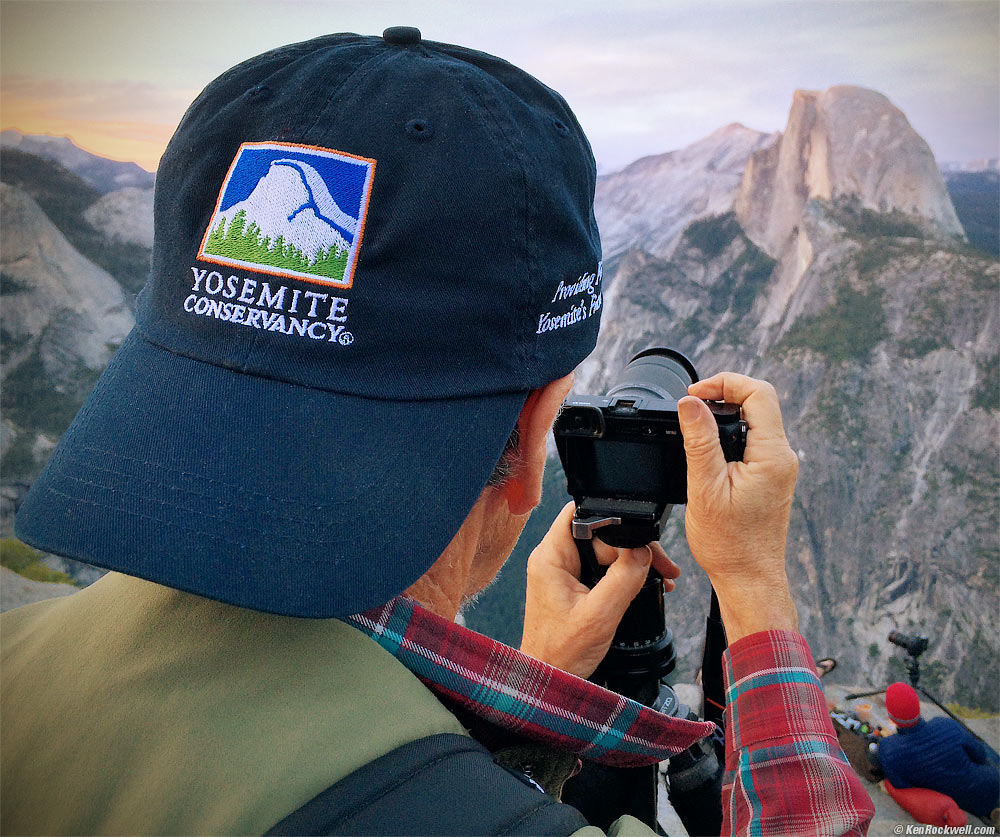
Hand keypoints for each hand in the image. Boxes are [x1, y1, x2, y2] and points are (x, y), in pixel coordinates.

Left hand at [520, 501, 679, 677]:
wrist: (551, 680)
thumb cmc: (562, 653)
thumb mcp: (600, 614)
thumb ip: (624, 578)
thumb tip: (643, 550)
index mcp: (551, 557)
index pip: (579, 514)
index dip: (610, 517)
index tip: (638, 533)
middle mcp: (554, 559)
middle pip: (599, 533)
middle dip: (631, 546)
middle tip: (661, 566)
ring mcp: (563, 572)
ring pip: (604, 551)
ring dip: (632, 562)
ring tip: (660, 578)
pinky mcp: (572, 585)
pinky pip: (602, 569)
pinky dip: (623, 575)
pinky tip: (644, 586)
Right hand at [678, 373, 798, 641]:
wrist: (749, 579)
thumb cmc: (729, 543)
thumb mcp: (705, 488)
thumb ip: (699, 441)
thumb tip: (690, 403)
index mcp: (772, 455)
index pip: (758, 393)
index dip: (725, 383)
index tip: (695, 394)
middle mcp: (782, 457)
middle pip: (759, 402)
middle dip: (723, 394)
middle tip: (690, 404)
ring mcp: (779, 467)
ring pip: (756, 420)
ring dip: (726, 414)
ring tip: (694, 422)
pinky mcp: (770, 477)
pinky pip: (753, 440)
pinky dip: (729, 433)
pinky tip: (707, 446)